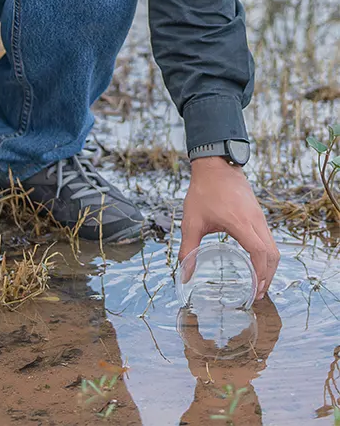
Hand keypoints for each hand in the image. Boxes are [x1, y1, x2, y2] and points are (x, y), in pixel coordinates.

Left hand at [178, 157, 279, 299]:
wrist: (215, 164)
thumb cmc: (203, 191)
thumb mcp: (191, 221)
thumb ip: (188, 249)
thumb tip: (185, 274)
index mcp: (240, 222)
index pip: (259, 252)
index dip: (260, 274)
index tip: (255, 291)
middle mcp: (255, 220)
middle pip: (272, 254)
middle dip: (268, 276)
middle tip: (257, 294)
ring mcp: (259, 216)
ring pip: (274, 246)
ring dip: (269, 267)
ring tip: (259, 283)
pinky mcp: (259, 214)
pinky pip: (269, 238)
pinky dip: (267, 255)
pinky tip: (256, 262)